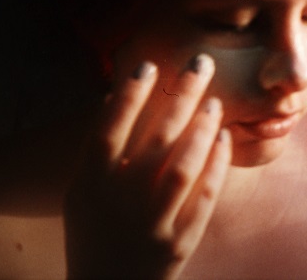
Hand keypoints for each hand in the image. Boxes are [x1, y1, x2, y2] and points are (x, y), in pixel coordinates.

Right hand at [63, 54, 231, 279]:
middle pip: (154, 140)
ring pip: (182, 168)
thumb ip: (99, 152)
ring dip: (201, 129)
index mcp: (88, 187)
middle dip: (180, 96)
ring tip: (214, 102)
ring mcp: (150, 225)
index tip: (149, 64)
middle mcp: (118, 204)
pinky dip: (216, 166)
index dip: (127, 97)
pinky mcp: (178, 245)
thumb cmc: (95, 234)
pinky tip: (224, 139)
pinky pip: (203, 199)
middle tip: (201, 62)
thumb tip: (118, 94)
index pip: (107, 132)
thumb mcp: (82, 195)